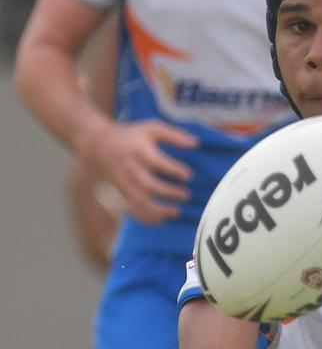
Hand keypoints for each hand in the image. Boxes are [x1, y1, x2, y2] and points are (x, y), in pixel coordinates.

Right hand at [82, 119, 198, 223]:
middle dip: (169, 193)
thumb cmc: (132, 135)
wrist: (99, 144)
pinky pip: (133, 209)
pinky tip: (162, 220)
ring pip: (141, 202)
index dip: (175, 170)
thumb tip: (196, 144)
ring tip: (177, 212)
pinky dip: (146, 218)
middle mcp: (131, 169)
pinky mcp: (122, 192)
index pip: (158, 163)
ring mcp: (125, 182)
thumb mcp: (152, 128)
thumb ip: (174, 135)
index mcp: (140, 151)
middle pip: (149, 185)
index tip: (188, 175)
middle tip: (186, 195)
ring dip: (160, 210)